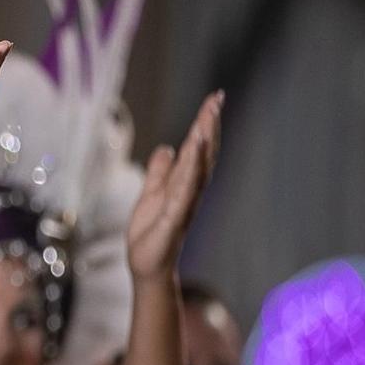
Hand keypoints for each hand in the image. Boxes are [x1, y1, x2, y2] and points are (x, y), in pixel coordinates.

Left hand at [125, 92, 222, 282]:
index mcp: (184, 184)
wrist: (147, 266)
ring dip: (203, 144)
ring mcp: (184, 205)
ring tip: (207, 118)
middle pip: (203, 154)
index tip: (214, 99)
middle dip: (210, 126)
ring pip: (197, 169)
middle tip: (217, 99)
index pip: (198, 149)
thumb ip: (159, 173)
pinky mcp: (173, 218)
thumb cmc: (150, 234)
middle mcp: (190, 191)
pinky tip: (192, 152)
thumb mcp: (150, 195)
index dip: (206, 124)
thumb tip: (166, 149)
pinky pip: (183, 191)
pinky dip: (189, 171)